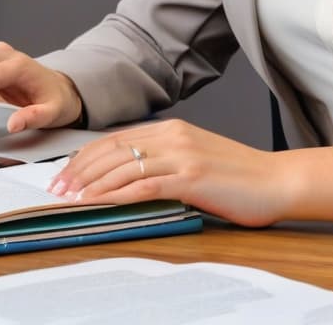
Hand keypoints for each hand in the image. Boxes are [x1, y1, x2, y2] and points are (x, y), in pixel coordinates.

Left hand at [47, 119, 332, 227]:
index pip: (117, 139)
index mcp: (173, 128)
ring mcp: (183, 155)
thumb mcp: (196, 158)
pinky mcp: (191, 178)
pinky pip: (144, 186)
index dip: (86, 156)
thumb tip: (128, 175)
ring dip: (90, 184)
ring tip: (68, 199)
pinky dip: (115, 195)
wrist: (276, 180)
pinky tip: (98, 204)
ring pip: (123, 166)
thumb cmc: (239, 176)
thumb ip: (165, 160)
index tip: (65, 173)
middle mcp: (174, 135)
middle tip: (56, 188)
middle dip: (79, 169)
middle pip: (113, 149)